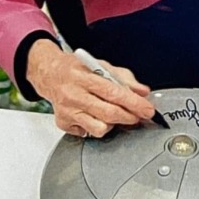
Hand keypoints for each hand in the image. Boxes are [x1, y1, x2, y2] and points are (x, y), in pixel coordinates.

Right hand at [26, 39, 155, 136]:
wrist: (50, 73)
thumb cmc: (77, 69)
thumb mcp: (102, 65)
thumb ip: (124, 78)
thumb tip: (142, 92)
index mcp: (84, 77)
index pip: (114, 93)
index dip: (134, 103)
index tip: (147, 109)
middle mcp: (74, 95)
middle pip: (108, 113)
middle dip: (129, 117)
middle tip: (139, 116)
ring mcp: (67, 111)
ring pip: (99, 127)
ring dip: (114, 124)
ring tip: (115, 115)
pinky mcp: (63, 123)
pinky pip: (88, 133)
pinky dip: (97, 127)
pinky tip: (96, 116)